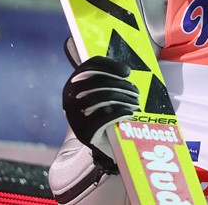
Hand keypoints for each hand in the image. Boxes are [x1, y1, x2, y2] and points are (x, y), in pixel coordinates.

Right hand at [62, 41, 139, 165]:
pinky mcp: (84, 132)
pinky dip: (121, 112)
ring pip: (101, 98)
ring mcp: (75, 115)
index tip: (127, 72)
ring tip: (136, 103)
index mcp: (75, 82)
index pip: (90, 65)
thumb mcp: (104, 93)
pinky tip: (130, 113)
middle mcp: (70, 97)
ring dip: (124, 99)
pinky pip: (104, 117)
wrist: (101, 143)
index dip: (110, 66)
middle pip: (98, 82)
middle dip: (122, 86)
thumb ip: (110, 78)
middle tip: (136, 92)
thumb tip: (129, 63)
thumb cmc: (105, 112)